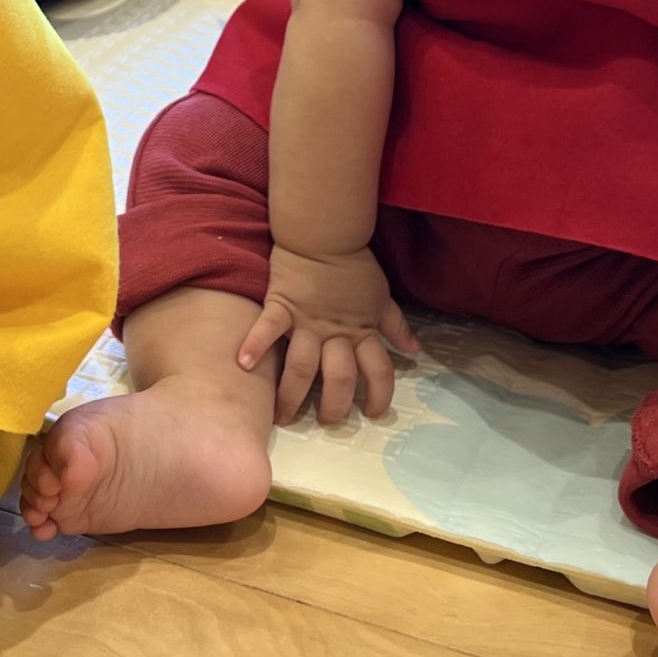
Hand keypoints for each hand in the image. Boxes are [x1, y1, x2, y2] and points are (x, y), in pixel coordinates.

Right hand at [238, 245, 419, 425]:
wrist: (325, 234)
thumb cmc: (354, 267)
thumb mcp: (381, 297)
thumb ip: (396, 326)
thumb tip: (414, 350)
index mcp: (362, 330)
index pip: (379, 370)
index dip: (380, 396)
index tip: (372, 414)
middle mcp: (336, 333)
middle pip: (339, 378)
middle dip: (334, 406)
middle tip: (325, 422)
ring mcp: (307, 322)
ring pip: (303, 367)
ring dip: (292, 395)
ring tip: (282, 418)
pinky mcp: (282, 306)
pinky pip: (268, 328)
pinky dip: (254, 345)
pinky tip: (243, 365)